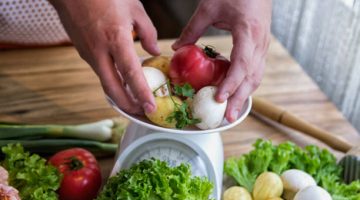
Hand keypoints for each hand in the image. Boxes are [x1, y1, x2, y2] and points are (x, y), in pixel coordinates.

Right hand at [49, 0, 159, 113]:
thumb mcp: (134, 8)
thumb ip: (148, 32)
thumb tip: (154, 51)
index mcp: (116, 38)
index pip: (130, 73)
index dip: (141, 93)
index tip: (151, 107)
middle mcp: (100, 51)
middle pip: (113, 89)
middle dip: (128, 105)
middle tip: (142, 113)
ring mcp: (89, 54)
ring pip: (105, 82)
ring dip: (119, 96)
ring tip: (135, 102)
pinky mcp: (83, 53)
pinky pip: (100, 72)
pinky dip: (112, 82)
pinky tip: (122, 83)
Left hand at [173, 0, 271, 121]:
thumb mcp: (209, 7)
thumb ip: (193, 29)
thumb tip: (177, 48)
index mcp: (248, 32)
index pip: (242, 64)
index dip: (232, 84)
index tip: (219, 98)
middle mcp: (259, 42)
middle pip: (252, 77)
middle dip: (240, 99)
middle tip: (228, 118)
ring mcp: (263, 46)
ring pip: (256, 76)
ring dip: (244, 95)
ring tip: (232, 112)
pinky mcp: (260, 47)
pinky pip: (255, 70)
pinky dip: (245, 84)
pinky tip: (236, 93)